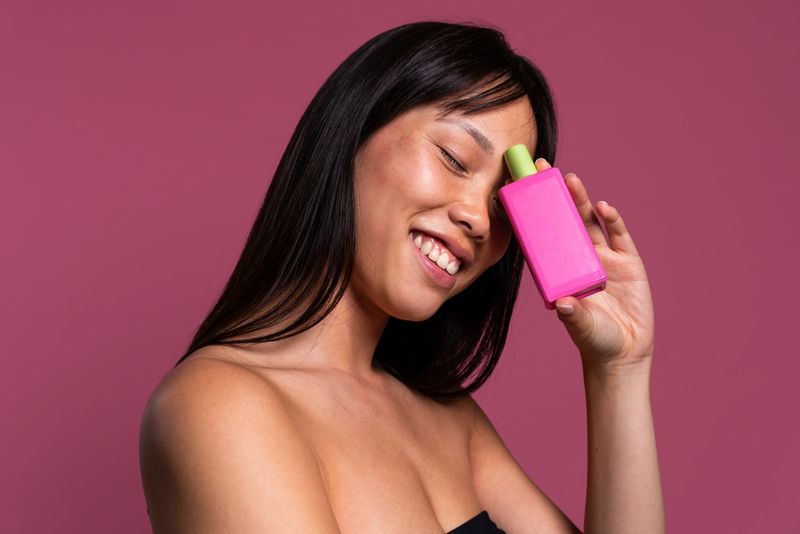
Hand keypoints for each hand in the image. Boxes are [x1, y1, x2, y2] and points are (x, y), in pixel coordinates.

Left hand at [535, 158, 654, 372]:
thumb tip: (563, 303)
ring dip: (580, 201)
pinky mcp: (628, 263)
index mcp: (560, 271)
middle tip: (543, 169)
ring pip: (589, 223)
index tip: (520, 191)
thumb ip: (574, 315)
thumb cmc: (594, 340)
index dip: (532, 215)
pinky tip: (604, 207)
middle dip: (555, 196)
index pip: (542, 237)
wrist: (624, 353)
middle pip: (565, 221)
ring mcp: (604, 259)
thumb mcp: (581, 326)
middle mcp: (579, 260)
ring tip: (571, 180)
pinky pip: (619, 237)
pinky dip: (613, 221)